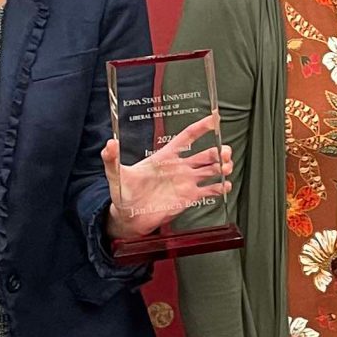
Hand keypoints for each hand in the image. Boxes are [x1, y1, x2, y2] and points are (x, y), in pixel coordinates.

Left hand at [104, 116, 231, 241]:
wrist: (129, 218)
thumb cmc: (123, 194)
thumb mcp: (116, 175)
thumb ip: (112, 159)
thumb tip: (109, 144)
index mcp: (165, 157)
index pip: (187, 137)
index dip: (201, 127)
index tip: (215, 118)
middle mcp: (178, 168)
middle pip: (205, 154)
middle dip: (218, 150)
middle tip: (224, 151)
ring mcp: (185, 182)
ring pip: (210, 170)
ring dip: (222, 166)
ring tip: (226, 167)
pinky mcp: (188, 198)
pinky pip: (209, 190)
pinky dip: (219, 187)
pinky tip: (225, 185)